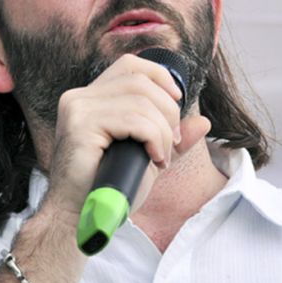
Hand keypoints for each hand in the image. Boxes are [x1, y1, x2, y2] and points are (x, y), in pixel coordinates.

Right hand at [43, 54, 199, 223]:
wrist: (79, 217)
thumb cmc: (108, 188)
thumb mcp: (147, 156)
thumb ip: (171, 137)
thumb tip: (204, 122)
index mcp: (90, 98)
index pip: (130, 65)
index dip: (160, 76)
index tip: (177, 101)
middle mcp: (80, 97)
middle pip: (140, 81)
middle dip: (168, 111)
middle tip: (171, 144)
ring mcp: (77, 109)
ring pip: (140, 102)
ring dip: (163, 130)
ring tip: (161, 156)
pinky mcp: (80, 126)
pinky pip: (133, 120)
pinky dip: (154, 138)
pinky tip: (153, 157)